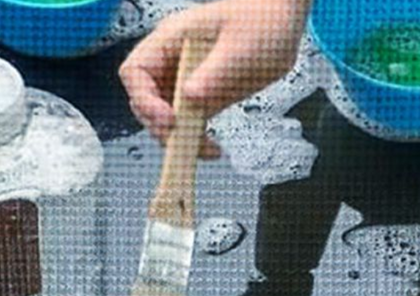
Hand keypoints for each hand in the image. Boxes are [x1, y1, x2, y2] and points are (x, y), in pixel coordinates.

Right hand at [119, 0, 309, 156]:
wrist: (282, 21)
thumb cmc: (260, 20)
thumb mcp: (238, 47)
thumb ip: (214, 73)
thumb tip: (189, 97)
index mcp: (171, 40)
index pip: (136, 72)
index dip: (145, 98)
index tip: (169, 118)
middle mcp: (174, 62)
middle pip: (146, 100)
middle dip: (161, 125)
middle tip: (184, 142)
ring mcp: (188, 80)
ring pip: (167, 117)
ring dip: (179, 139)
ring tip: (206, 151)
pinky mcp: (205, 96)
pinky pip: (189, 123)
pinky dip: (197, 140)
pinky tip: (213, 149)